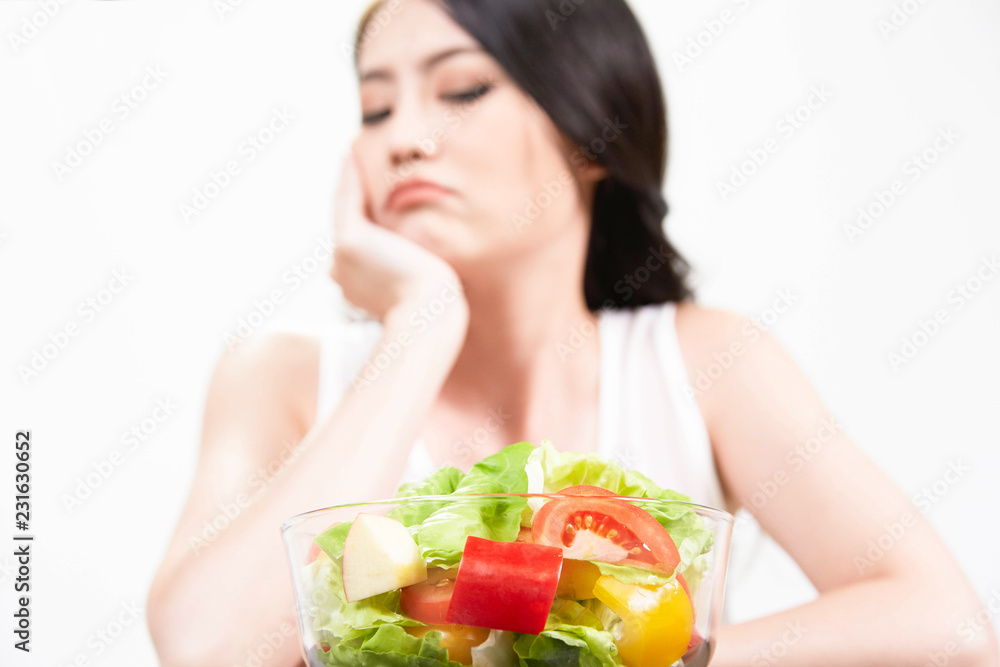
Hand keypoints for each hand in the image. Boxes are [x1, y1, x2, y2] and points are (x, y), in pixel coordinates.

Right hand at [331, 142, 464, 320]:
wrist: (429, 315)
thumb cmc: (437, 308)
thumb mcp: (426, 290)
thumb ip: (418, 275)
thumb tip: (435, 271)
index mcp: (356, 287)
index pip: (357, 249)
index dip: (361, 223)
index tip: (364, 202)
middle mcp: (342, 272)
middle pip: (348, 226)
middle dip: (348, 198)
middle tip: (350, 166)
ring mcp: (343, 257)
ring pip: (345, 211)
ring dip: (345, 181)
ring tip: (349, 157)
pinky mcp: (351, 241)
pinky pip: (347, 200)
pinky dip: (347, 177)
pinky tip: (350, 155)